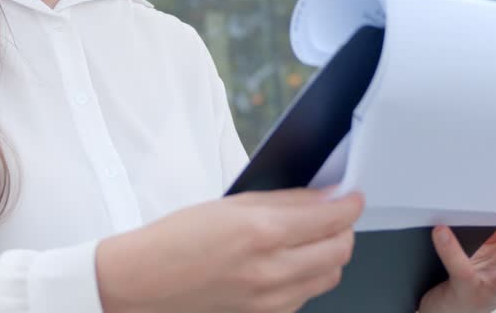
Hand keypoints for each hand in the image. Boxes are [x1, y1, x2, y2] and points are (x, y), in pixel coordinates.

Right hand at [96, 187, 363, 312]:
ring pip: (329, 277)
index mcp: (261, 232)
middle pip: (340, 250)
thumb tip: (325, 196)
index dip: (350, 204)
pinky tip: (292, 262)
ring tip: (315, 238)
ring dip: (331, 254)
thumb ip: (283, 201)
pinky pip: (306, 296)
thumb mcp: (230, 205)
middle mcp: (271, 270)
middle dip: (345, 229)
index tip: (353, 195)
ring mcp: (270, 300)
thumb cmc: (176, 238)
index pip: (331, 219)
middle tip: (337, 215)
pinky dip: (310, 277)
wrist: (142, 283)